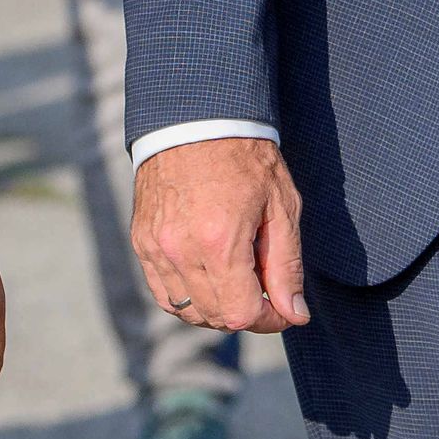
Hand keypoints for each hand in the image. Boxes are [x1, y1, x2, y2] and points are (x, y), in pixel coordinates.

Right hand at [132, 137, 308, 333]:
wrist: (196, 118)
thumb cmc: (246, 157)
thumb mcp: (281, 207)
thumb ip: (286, 266)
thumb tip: (295, 315)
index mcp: (220, 242)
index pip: (241, 314)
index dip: (269, 320)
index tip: (284, 308)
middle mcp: (181, 250)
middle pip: (214, 317)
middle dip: (246, 314)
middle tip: (266, 291)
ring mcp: (156, 247)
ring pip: (185, 310)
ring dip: (216, 308)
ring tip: (238, 279)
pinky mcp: (142, 241)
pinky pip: (163, 291)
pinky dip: (187, 296)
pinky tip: (209, 275)